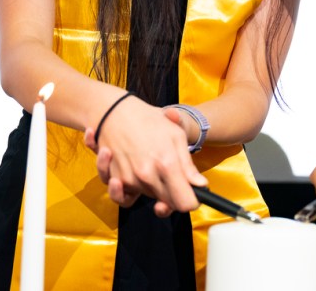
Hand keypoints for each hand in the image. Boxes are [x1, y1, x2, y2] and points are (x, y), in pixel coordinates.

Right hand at [84, 95, 204, 214]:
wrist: (114, 111)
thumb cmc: (149, 120)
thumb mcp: (176, 135)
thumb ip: (188, 165)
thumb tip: (201, 185)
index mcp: (166, 165)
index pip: (184, 203)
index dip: (190, 201)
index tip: (191, 194)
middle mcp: (147, 176)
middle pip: (166, 202)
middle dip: (171, 193)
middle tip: (169, 172)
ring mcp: (129, 179)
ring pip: (148, 197)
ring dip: (152, 188)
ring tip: (149, 165)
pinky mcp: (115, 179)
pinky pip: (126, 195)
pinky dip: (128, 190)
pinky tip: (128, 178)